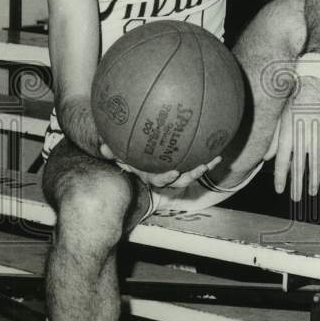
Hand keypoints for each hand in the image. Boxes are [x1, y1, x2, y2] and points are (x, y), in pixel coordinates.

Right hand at [99, 141, 220, 188]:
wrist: (130, 145)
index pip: (157, 180)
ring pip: (190, 171)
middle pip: (180, 180)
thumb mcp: (114, 148)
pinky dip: (205, 151)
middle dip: (192, 175)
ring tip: (217, 158)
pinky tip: (216, 140)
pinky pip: (195, 157)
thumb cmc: (122, 147)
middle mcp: (162, 173)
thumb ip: (110, 149)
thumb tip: (103, 146)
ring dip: (204, 166)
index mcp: (148, 174)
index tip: (173, 173)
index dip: (166, 179)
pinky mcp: (182, 160)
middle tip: (202, 167)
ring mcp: (173, 168)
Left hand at [273, 77, 319, 201]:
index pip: (283, 161)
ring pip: (316, 163)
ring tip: (313, 192)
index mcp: (287, 134)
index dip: (280, 177)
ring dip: (315, 180)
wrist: (312, 82)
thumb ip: (273, 139)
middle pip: (299, 167)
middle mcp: (301, 137)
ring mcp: (317, 135)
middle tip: (294, 199)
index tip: (279, 190)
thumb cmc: (293, 100)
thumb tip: (266, 158)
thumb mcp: (279, 118)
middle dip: (296, 184)